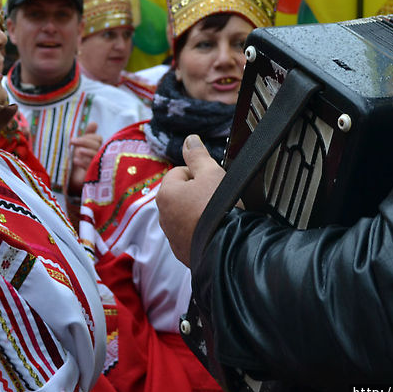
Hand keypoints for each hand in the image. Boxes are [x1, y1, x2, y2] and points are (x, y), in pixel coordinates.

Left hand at [68, 121, 101, 194]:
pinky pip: (91, 168)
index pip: (97, 139)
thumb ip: (88, 134)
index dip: (88, 136)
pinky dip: (83, 163)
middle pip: (97, 146)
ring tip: (77, 152)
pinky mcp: (94, 175)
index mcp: (97, 146)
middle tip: (72, 141)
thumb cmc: (79, 160)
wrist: (73, 180)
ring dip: (86, 152)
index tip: (74, 138)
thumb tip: (94, 123)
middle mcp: (100, 155)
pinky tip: (75, 160)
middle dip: (84, 142)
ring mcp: (98, 166)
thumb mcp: (82, 146)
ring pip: (96, 156)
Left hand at [156, 134, 225, 266]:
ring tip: (218, 216)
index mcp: (166, 193)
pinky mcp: (183, 252)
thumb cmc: (219, 209)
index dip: (199, 173)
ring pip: (186, 215)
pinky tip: (215, 230)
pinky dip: (201, 231)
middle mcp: (163, 216)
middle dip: (198, 193)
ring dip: (199, 213)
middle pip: (182, 194)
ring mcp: (172, 236)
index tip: (213, 181)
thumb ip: (198, 155)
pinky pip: (191, 235)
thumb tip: (189, 140)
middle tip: (217, 198)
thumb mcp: (211, 173)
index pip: (180, 172)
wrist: (229, 248)